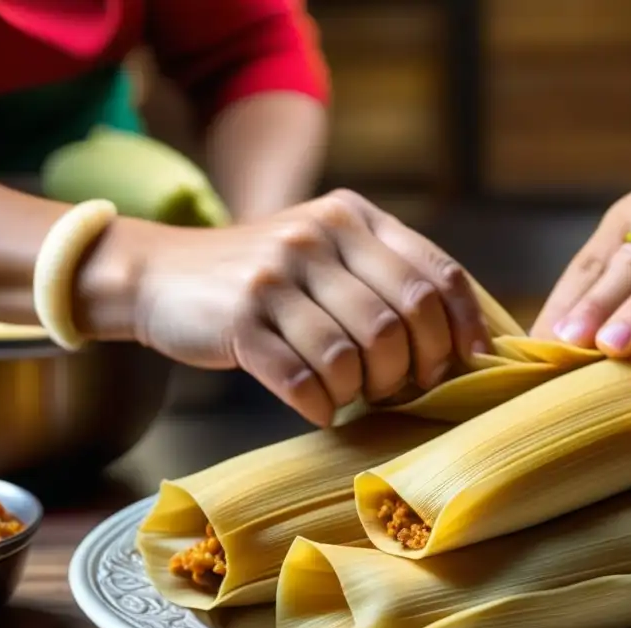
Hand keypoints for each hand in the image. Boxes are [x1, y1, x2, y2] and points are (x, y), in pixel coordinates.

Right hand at [101, 189, 487, 426]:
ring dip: (362, 392)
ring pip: (355, 356)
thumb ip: (385, 275)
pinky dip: (319, 405)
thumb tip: (463, 338)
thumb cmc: (264, 278)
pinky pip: (304, 380)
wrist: (162, 273)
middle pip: (402, 321)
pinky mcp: (240, 318)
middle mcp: (319, 236)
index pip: (436, 274)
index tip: (468, 363)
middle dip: (413, 369)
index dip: (463, 327)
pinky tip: (315, 407)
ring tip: (349, 395)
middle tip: (400, 388)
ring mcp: (277, 275)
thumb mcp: (326, 251)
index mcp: (353, 217)